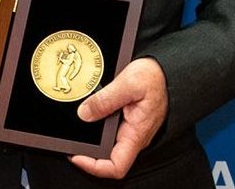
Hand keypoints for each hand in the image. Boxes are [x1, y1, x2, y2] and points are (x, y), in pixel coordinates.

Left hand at [70, 58, 167, 179]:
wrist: (164, 68)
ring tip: (75, 126)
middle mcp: (133, 136)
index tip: (76, 155)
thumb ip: (106, 99)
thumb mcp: (128, 83)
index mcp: (136, 134)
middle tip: (70, 139)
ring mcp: (130, 128)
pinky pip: (110, 128)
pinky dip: (97, 123)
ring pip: (108, 142)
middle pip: (108, 157)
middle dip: (87, 151)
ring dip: (91, 137)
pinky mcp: (128, 118)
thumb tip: (84, 114)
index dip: (94, 167)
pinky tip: (88, 112)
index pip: (117, 166)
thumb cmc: (154, 77)